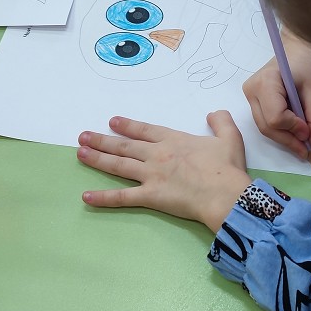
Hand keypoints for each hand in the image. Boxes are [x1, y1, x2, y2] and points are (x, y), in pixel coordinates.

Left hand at [77, 113, 252, 232]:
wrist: (223, 192)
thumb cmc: (227, 168)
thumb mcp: (230, 139)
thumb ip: (221, 122)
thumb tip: (215, 112)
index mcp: (174, 140)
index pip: (145, 130)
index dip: (128, 126)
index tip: (113, 121)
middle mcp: (157, 154)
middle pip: (125, 146)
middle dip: (103, 140)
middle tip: (84, 136)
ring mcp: (151, 175)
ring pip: (118, 165)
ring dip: (98, 159)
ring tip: (80, 153)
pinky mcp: (150, 196)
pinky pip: (122, 197)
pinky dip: (103, 198)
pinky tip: (86, 196)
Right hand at [243, 33, 310, 160]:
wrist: (296, 49)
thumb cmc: (306, 63)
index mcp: (265, 82)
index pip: (275, 117)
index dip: (294, 128)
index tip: (310, 130)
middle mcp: (251, 91)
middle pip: (267, 126)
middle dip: (289, 140)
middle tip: (308, 149)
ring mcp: (250, 97)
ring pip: (265, 128)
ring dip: (286, 138)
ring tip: (304, 143)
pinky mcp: (254, 102)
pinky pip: (266, 123)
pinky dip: (282, 131)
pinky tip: (296, 134)